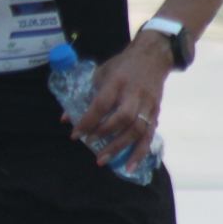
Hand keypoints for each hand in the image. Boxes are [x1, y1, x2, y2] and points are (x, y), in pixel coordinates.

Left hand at [69, 32, 171, 173]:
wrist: (152, 56)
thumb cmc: (122, 66)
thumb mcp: (100, 73)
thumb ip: (85, 94)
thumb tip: (66, 118)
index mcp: (116, 81)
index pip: (101, 104)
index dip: (88, 121)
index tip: (75, 134)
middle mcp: (134, 94)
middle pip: (121, 118)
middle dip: (104, 134)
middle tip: (90, 145)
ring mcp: (147, 104)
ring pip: (136, 130)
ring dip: (119, 147)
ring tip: (103, 160)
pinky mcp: (156, 113)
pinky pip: (149, 136)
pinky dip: (139, 153)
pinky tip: (130, 167)